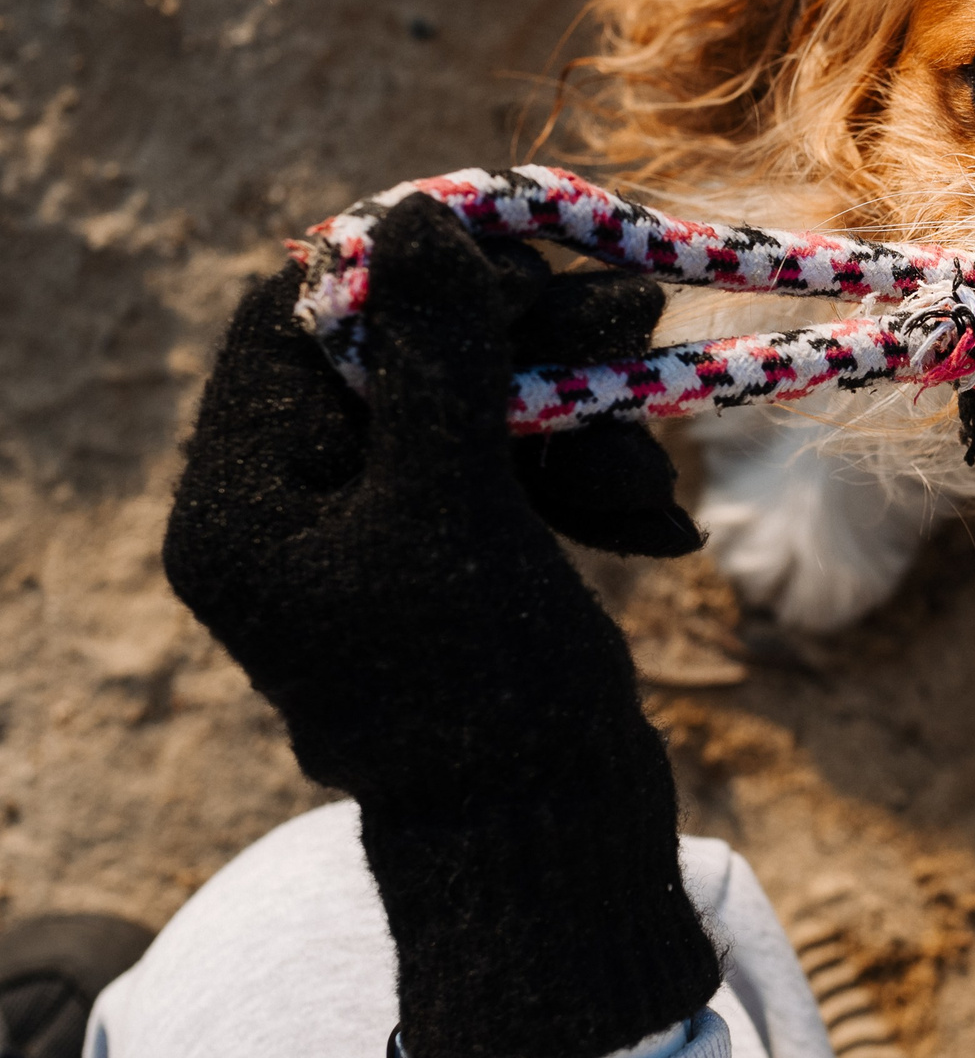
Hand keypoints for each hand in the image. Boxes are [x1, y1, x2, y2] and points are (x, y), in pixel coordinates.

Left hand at [162, 195, 717, 1057]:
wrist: (553, 841)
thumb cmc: (485, 689)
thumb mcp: (452, 504)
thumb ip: (435, 358)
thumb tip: (415, 216)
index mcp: (246, 501)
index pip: (294, 315)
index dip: (406, 265)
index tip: (521, 247)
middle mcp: (298, 508)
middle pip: (403, 346)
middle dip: (526, 338)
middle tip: (631, 319)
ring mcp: (384, 534)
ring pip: (480, 396)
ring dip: (578, 409)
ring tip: (640, 477)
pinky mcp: (463, 556)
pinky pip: (522, 459)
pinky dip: (587, 469)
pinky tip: (645, 523)